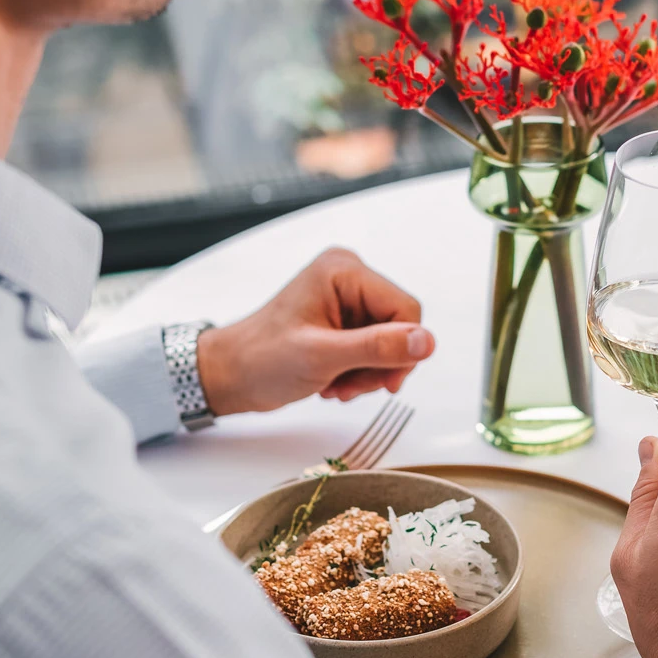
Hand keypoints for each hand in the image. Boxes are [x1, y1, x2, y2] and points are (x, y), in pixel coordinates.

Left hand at [195, 248, 434, 415]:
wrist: (231, 374)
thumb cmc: (261, 359)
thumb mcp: (323, 356)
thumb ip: (377, 348)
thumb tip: (425, 342)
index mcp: (344, 271)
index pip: (405, 309)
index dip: (402, 349)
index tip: (386, 381)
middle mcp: (348, 278)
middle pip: (399, 326)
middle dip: (379, 364)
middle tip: (350, 386)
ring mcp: (347, 299)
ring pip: (389, 342)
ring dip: (368, 373)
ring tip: (337, 386)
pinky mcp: (344, 320)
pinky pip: (374, 348)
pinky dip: (359, 372)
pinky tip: (334, 381)